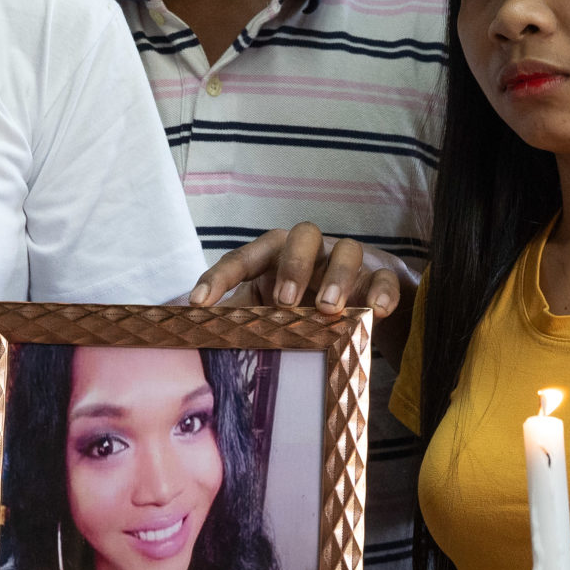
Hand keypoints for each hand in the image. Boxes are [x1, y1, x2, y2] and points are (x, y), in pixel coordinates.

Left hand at [188, 221, 412, 314]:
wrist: (367, 304)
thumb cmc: (305, 305)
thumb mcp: (268, 311)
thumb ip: (235, 318)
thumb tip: (185, 333)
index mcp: (274, 257)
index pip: (243, 259)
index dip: (219, 278)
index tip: (198, 303)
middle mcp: (311, 251)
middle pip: (301, 236)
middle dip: (292, 266)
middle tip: (285, 301)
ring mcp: (348, 261)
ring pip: (347, 250)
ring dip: (337, 278)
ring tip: (330, 310)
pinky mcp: (381, 276)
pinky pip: (383, 278)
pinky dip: (382, 292)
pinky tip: (378, 311)